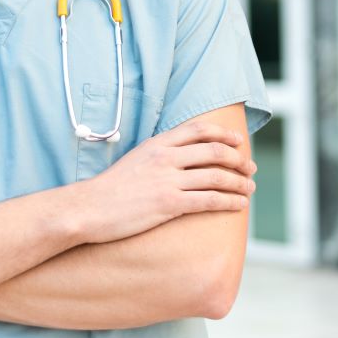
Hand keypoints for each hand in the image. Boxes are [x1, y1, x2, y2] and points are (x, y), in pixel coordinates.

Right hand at [78, 120, 255, 244]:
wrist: (87, 208)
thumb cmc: (109, 189)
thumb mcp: (135, 159)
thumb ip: (159, 154)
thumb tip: (181, 157)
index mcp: (157, 143)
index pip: (199, 129)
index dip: (224, 133)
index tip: (238, 141)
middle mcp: (165, 157)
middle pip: (214, 150)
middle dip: (238, 159)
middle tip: (250, 167)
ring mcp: (167, 180)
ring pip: (216, 176)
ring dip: (239, 182)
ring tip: (249, 188)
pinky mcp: (168, 203)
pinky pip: (208, 200)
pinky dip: (229, 201)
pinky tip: (238, 205)